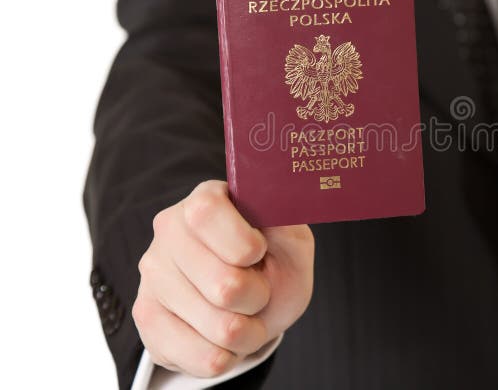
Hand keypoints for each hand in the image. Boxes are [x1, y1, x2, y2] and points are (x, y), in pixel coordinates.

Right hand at [132, 180, 313, 376]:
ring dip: (249, 330)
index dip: (244, 244)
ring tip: (246, 313)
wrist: (253, 304)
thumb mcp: (291, 241)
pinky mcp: (147, 318)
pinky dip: (229, 355)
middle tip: (259, 289)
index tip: (259, 252)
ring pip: (219, 327)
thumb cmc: (272, 264)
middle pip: (224, 285)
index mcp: (205, 199)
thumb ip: (284, 225)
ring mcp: (152, 275)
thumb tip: (270, 211)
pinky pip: (202, 358)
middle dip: (259, 297)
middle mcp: (169, 231)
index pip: (206, 214)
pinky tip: (225, 337)